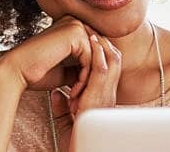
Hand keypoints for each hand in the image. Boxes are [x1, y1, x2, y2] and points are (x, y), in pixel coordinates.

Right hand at [0, 15, 94, 91]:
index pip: (93, 53)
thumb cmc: (37, 72)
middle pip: (97, 54)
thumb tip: (98, 74)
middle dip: (92, 77)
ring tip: (78, 96)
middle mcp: (74, 22)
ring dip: (89, 80)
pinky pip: (90, 59)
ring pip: (95, 58)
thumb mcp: (66, 69)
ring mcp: (74, 25)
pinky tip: (74, 91)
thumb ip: (82, 67)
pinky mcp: (74, 32)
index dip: (91, 74)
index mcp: (71, 28)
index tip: (84, 94)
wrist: (17, 71)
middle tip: (84, 97)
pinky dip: (84, 78)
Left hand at [49, 33, 121, 151]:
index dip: (100, 52)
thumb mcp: (67, 122)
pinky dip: (98, 56)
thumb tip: (56, 94)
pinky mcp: (100, 100)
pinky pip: (103, 72)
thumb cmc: (74, 142)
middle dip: (103, 44)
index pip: (107, 69)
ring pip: (112, 63)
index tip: (87, 39)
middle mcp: (108, 97)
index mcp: (102, 100)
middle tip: (91, 29)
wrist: (82, 150)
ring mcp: (107, 99)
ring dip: (102, 46)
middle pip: (114, 61)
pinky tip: (92, 44)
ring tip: (91, 32)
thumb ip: (62, 107)